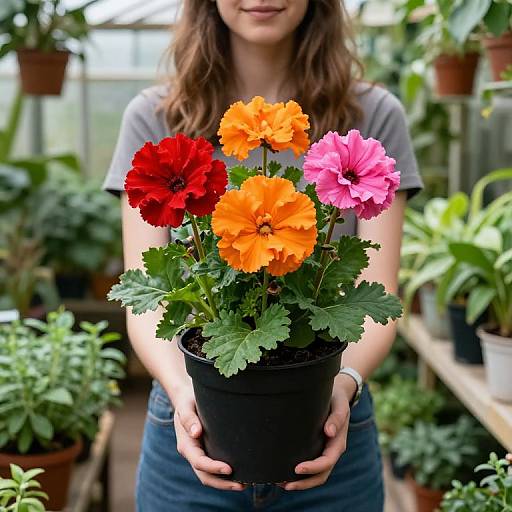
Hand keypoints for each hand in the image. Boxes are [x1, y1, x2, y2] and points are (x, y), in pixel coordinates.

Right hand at [173, 389, 244, 490]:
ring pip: (211, 476)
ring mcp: (200, 454)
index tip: (229, 469)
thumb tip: (196, 433)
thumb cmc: (188, 402)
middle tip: (243, 485)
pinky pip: (215, 468)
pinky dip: (226, 475)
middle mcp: (193, 453)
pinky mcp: (208, 451)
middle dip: (223, 483)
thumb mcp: (186, 407)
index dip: (213, 468)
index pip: (199, 462)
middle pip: (205, 476)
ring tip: (246, 483)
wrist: (186, 399)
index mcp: (186, 445)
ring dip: (226, 483)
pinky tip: (241, 473)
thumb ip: (189, 419)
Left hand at [280, 375, 354, 490]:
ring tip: (281, 483)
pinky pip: (310, 465)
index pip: (327, 462)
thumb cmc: (337, 399)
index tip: (297, 468)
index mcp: (338, 443)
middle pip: (321, 475)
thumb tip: (329, 432)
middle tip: (285, 484)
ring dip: (300, 482)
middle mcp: (332, 451)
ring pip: (315, 474)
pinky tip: (284, 471)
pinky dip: (300, 473)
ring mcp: (324, 451)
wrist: (338, 394)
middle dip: (304, 483)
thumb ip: (336, 418)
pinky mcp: (317, 448)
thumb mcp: (339, 406)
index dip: (313, 468)